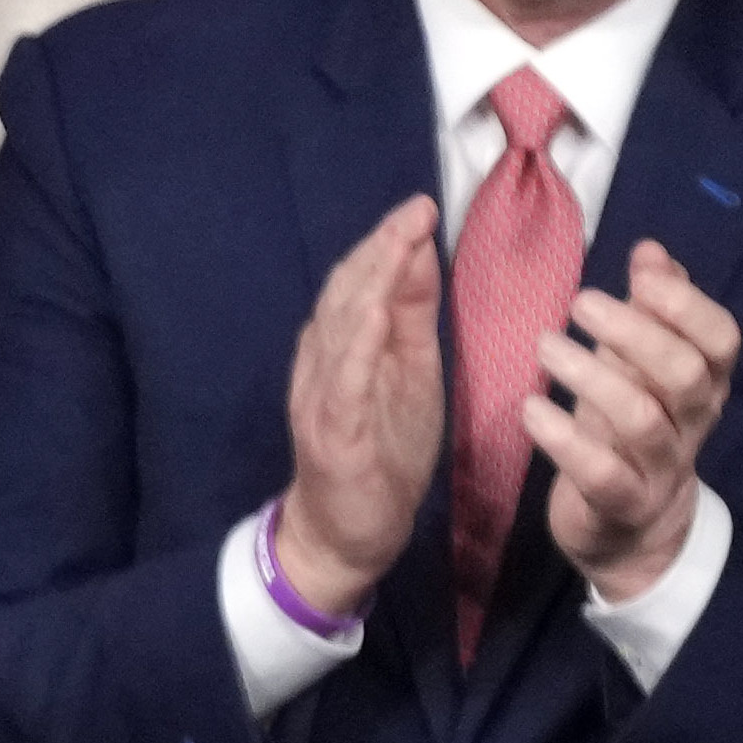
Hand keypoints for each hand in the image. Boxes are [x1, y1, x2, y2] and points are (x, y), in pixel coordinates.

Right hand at [269, 196, 442, 623]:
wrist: (348, 534)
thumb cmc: (381, 453)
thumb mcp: (410, 373)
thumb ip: (412, 317)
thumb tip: (419, 253)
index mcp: (343, 348)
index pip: (358, 284)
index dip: (386, 244)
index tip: (419, 207)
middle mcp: (323, 365)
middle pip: (344, 296)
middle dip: (379, 251)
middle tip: (412, 212)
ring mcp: (323, 400)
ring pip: (339, 330)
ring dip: (368, 285)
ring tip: (396, 245)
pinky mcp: (334, 436)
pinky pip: (343, 385)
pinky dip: (357, 347)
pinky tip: (376, 315)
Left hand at [528, 239, 741, 595]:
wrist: (633, 529)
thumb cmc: (633, 430)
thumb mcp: (644, 366)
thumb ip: (654, 309)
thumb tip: (651, 250)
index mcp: (706, 383)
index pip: (722, 339)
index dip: (688, 305)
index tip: (641, 276)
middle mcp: (693, 423)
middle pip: (685, 374)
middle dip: (635, 333)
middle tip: (579, 303)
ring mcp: (662, 468)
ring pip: (641, 419)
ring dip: (591, 376)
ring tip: (544, 345)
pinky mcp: (622, 505)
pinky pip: (600, 472)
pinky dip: (563, 439)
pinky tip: (530, 409)